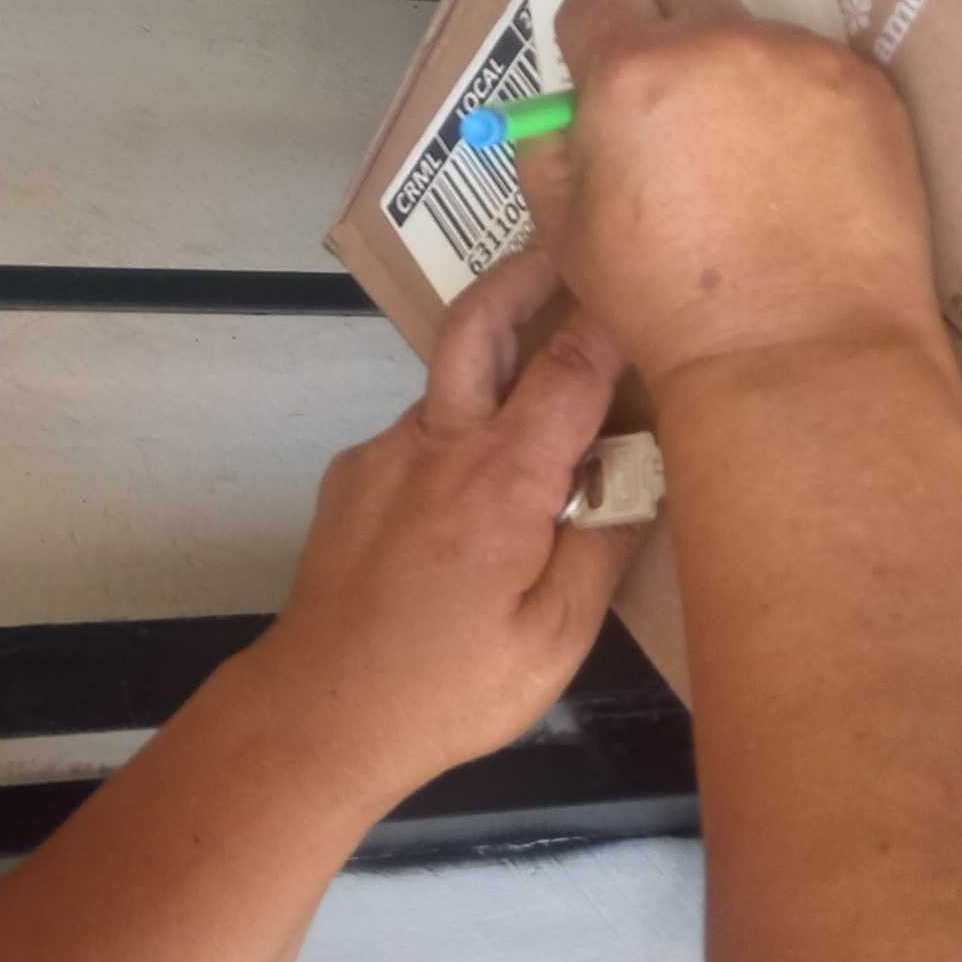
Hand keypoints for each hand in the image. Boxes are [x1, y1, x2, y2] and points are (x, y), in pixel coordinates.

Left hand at [245, 250, 636, 801]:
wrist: (316, 714)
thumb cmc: (446, 689)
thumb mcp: (554, 637)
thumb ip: (603, 544)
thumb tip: (643, 475)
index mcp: (499, 478)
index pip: (571, 365)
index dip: (613, 315)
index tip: (645, 277)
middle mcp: (435, 444)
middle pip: (481, 323)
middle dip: (528, 272)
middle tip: (570, 248)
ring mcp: (381, 456)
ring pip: (449, 387)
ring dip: (496, 371)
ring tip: (550, 396)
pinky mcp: (351, 479)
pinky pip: (420, 435)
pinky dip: (460, 434)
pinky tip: (483, 490)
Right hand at [513, 0, 942, 391]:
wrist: (797, 349)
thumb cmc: (667, 304)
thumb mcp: (566, 234)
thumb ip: (550, 153)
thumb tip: (561, 117)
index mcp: (630, 71)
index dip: (592, 37)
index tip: (603, 76)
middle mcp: (719, 44)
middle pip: (681, 0)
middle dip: (669, 44)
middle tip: (676, 120)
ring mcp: (803, 60)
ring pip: (755, 36)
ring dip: (740, 74)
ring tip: (749, 157)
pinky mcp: (868, 87)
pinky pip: (818, 70)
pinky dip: (802, 104)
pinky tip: (802, 173)